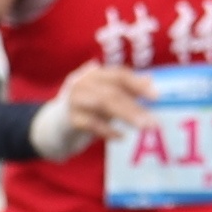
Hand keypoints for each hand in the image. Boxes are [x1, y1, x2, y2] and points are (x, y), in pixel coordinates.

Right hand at [29, 61, 147, 162]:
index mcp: (94, 74)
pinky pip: (91, 124)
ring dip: (126, 115)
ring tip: (143, 127)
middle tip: (153, 122)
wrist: (54, 126)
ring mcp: (73, 99)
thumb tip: (151, 81)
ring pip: (103, 103)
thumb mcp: (107, 96)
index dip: (138, 84)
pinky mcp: (69, 119)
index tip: (156, 97)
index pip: (119, 74)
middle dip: (135, 106)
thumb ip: (126, 89)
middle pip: (112, 91)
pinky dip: (108, 130)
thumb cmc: (87, 108)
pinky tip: (121, 136)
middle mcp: (82, 82)